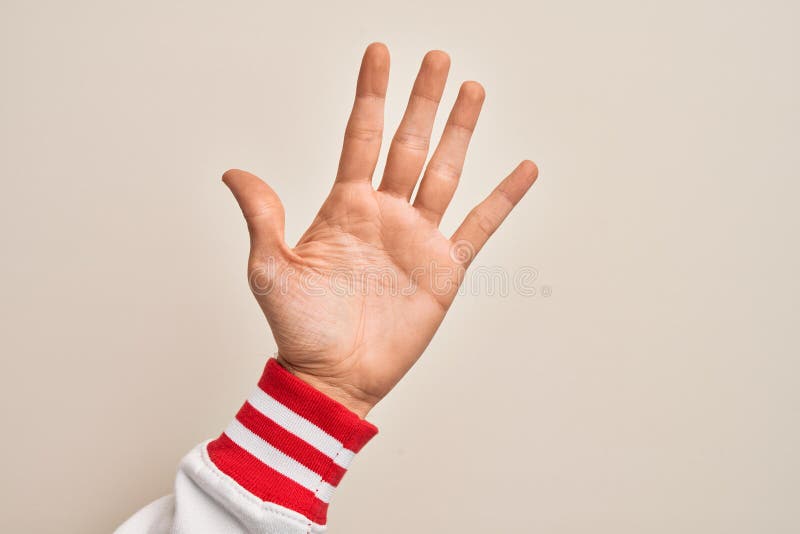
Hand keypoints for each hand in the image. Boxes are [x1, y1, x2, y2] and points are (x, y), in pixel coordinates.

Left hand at [223, 43, 537, 416]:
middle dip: (423, 100)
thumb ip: (263, 218)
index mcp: (345, 206)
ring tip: (474, 90)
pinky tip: (523, 169)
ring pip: (445, 172)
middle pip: (408, 142)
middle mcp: (385, 213)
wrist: (334, 375)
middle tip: (438, 57)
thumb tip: (233, 172)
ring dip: (460, 131)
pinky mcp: (444, 268)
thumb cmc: (299, 327)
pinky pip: (480, 225)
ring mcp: (418, 237)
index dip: (371, 94)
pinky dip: (503, 198)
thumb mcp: (271, 270)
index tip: (379, 53)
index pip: (360, 136)